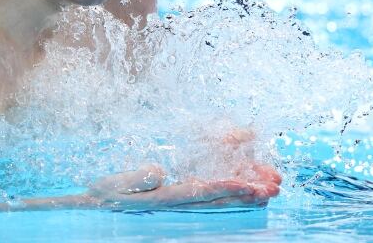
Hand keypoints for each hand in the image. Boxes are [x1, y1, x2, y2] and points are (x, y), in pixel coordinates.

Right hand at [84, 163, 279, 209]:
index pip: (199, 192)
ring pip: (218, 196)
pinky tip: (245, 181)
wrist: (98, 201)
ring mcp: (181, 198)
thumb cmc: (105, 192)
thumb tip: (158, 171)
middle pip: (217, 198)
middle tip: (274, 188)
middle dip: (246, 192)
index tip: (248, 184)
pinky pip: (208, 191)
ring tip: (270, 187)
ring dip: (244, 191)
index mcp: (164, 197)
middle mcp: (178, 201)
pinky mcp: (179, 194)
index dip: (225, 187)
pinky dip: (228, 186)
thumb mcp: (114, 185)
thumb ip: (136, 179)